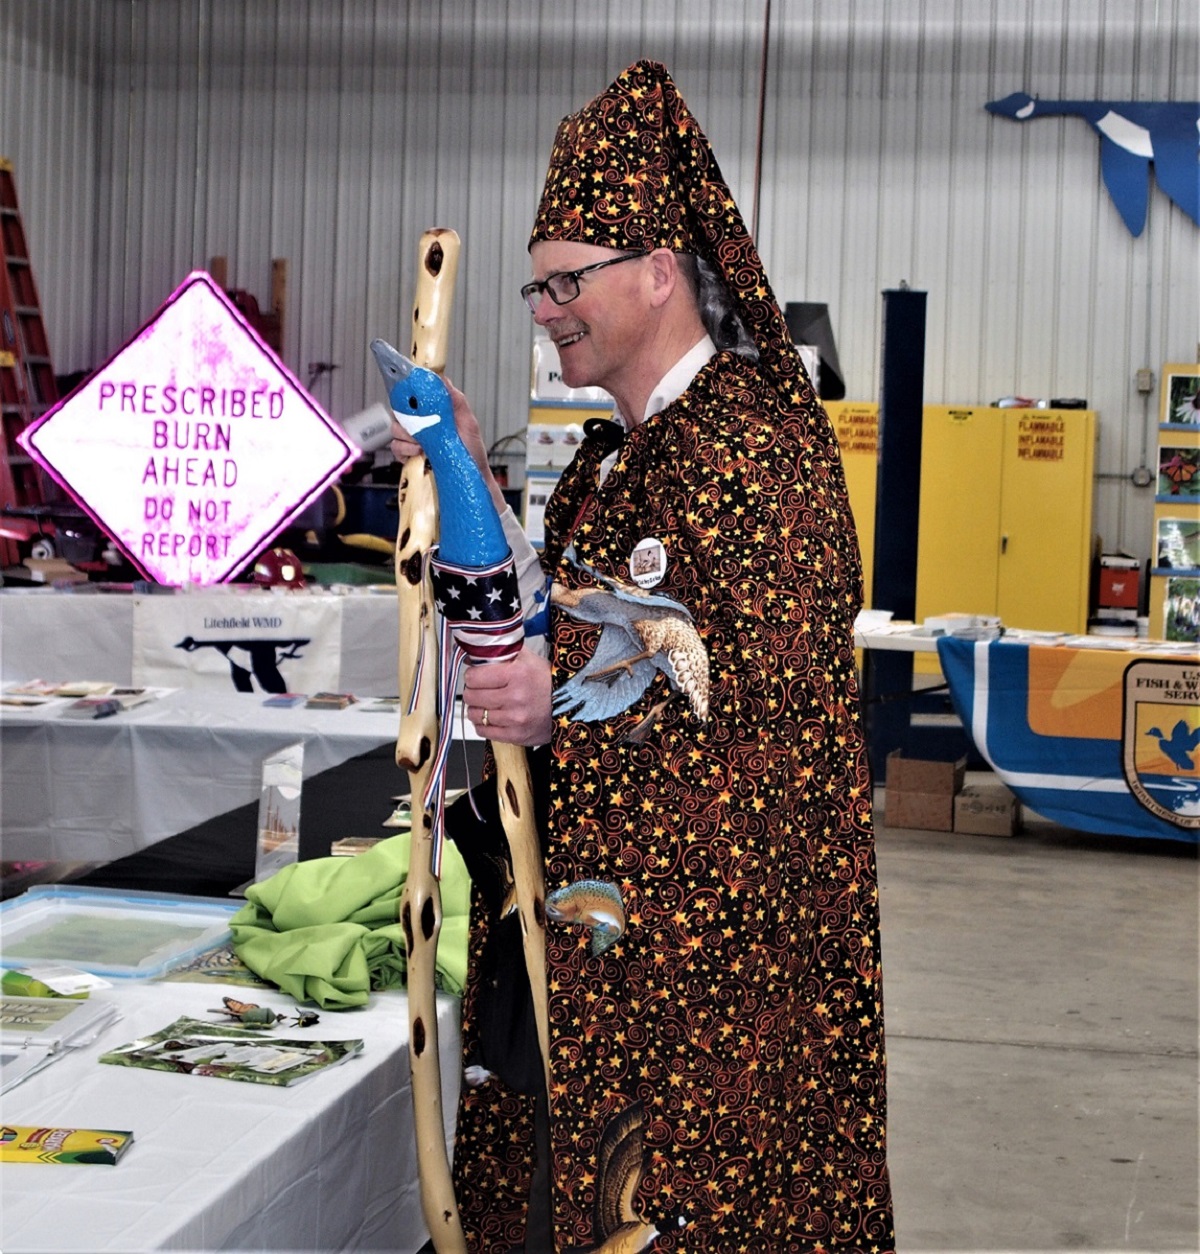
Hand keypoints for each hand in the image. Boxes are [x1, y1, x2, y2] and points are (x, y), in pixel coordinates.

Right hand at [389, 378, 506, 511]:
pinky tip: (419, 453)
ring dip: (408, 435)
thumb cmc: (471, 451)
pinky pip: (396, 447)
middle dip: (408, 417)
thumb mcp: (468, 422)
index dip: (407, 393)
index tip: (409, 395)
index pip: (414, 397)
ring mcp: (413, 440)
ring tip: (424, 444)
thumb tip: (442, 379)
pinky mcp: (408, 456)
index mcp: (433, 413)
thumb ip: (455, 400)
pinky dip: (405, 449)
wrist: (470, 478)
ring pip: (396, 429)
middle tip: (421, 425)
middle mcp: (421, 424)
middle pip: (400, 410)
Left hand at [463, 648, 553, 746]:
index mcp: (517, 673)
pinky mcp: (516, 735)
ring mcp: (515, 719)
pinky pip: (484, 731)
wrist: (570, 705)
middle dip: (472, 691)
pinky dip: (483, 724)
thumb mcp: (528, 659)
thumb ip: (502, 653)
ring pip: (475, 714)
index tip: (476, 676)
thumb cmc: (547, 681)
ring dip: (476, 708)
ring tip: (485, 704)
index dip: (472, 675)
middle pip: (471, 696)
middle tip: (479, 689)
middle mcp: (516, 697)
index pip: (474, 676)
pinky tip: (490, 717)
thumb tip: (473, 656)